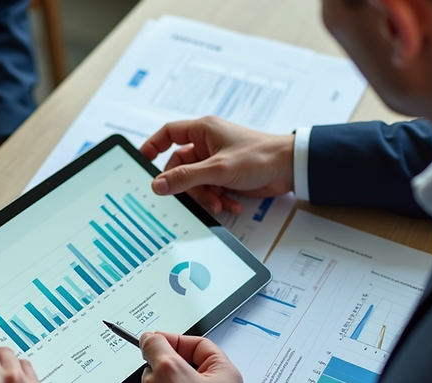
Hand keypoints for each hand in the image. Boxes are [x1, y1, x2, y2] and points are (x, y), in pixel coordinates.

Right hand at [140, 116, 294, 213]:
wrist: (290, 169)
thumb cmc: (261, 156)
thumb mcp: (218, 169)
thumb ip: (186, 178)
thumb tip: (158, 184)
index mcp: (203, 130)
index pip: (168, 133)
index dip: (152, 146)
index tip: (142, 160)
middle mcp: (208, 143)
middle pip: (181, 166)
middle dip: (190, 186)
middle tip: (199, 196)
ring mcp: (216, 160)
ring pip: (196, 181)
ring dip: (206, 195)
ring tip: (220, 202)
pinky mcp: (226, 175)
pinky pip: (211, 188)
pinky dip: (219, 198)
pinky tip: (231, 202)